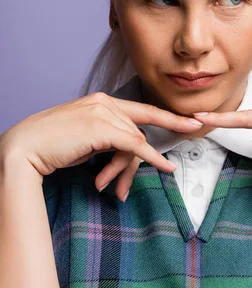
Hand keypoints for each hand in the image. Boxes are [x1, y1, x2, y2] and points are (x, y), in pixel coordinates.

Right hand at [0, 92, 202, 201]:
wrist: (25, 148)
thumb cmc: (52, 146)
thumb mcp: (86, 139)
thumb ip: (109, 138)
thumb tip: (131, 151)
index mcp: (102, 100)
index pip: (142, 109)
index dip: (168, 115)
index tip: (190, 119)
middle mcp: (105, 101)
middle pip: (141, 126)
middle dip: (157, 140)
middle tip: (176, 145)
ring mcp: (103, 112)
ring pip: (135, 140)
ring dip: (128, 169)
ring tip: (112, 187)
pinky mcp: (101, 128)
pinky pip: (135, 145)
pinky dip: (151, 157)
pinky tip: (165, 168)